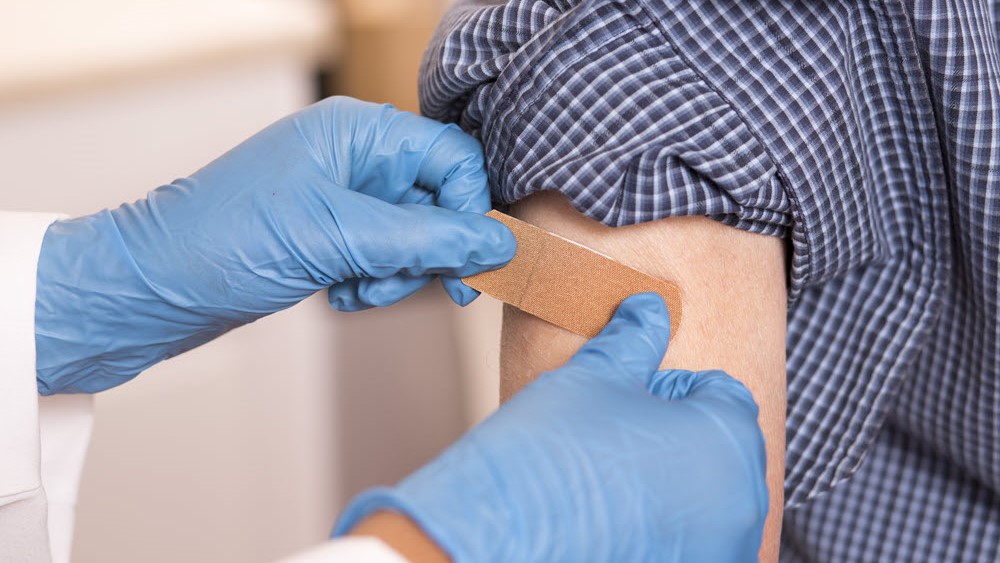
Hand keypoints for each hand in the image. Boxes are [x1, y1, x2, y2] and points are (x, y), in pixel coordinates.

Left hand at [35, 96, 514, 393]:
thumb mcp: (337, 236)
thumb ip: (425, 238)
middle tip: (422, 286)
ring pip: (414, 237)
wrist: (154, 287)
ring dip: (399, 273)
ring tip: (358, 289)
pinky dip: (373, 283)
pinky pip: (382, 258)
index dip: (469, 207)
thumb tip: (496, 242)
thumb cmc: (226, 240)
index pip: (451, 158)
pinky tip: (339, 294)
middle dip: (430, 250)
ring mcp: (342, 198)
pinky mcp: (330, 235)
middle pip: (439, 201)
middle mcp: (355, 158)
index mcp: (358, 132)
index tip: (472, 259)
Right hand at [334, 293, 767, 561]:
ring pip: (707, 499)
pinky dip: (663, 526)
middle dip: (676, 435)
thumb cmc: (550, 452)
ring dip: (671, 484)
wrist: (500, 535)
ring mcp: (719, 547)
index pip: (721, 392)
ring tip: (610, 481)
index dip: (670, 386)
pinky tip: (614, 519)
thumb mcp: (595, 377)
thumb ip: (635, 339)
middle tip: (616, 438)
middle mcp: (739, 502)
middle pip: (719, 447)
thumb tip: (650, 308)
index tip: (627, 398)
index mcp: (727, 439)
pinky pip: (690, 537)